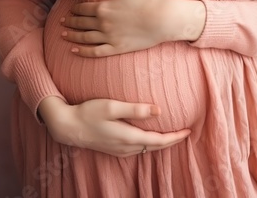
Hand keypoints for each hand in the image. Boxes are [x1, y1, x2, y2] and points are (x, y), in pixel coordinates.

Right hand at [38, 96, 190, 156]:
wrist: (67, 127)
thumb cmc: (88, 113)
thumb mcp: (112, 107)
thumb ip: (135, 109)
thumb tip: (159, 110)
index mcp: (129, 137)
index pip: (159, 140)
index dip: (175, 137)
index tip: (188, 131)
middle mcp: (126, 147)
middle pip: (156, 146)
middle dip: (172, 141)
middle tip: (186, 132)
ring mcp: (120, 150)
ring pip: (148, 148)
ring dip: (162, 142)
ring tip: (174, 133)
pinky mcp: (115, 148)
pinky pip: (139, 148)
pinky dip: (151, 143)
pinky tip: (152, 136)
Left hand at [61, 0, 205, 56]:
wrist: (164, 19)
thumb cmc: (150, 0)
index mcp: (105, 7)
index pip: (83, 8)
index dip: (75, 9)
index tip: (70, 9)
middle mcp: (103, 23)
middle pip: (81, 23)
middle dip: (70, 21)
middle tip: (62, 22)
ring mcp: (109, 37)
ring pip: (85, 38)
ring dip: (72, 36)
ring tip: (64, 35)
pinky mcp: (117, 48)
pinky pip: (96, 52)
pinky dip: (83, 52)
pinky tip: (75, 51)